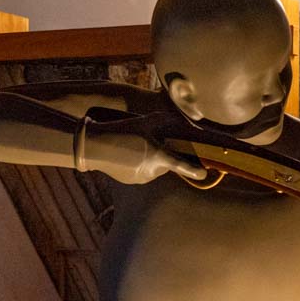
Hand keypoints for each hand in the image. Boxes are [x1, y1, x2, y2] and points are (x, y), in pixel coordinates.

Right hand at [81, 114, 208, 184]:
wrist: (95, 146)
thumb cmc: (122, 130)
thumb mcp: (145, 121)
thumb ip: (166, 120)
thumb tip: (182, 119)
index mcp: (157, 156)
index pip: (180, 164)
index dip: (194, 170)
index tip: (204, 174)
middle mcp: (152, 170)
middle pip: (165, 164)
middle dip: (162, 155)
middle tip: (148, 143)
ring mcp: (141, 178)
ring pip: (154, 169)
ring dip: (150, 161)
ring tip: (134, 148)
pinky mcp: (132, 181)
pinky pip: (142, 173)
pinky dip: (139, 166)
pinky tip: (127, 156)